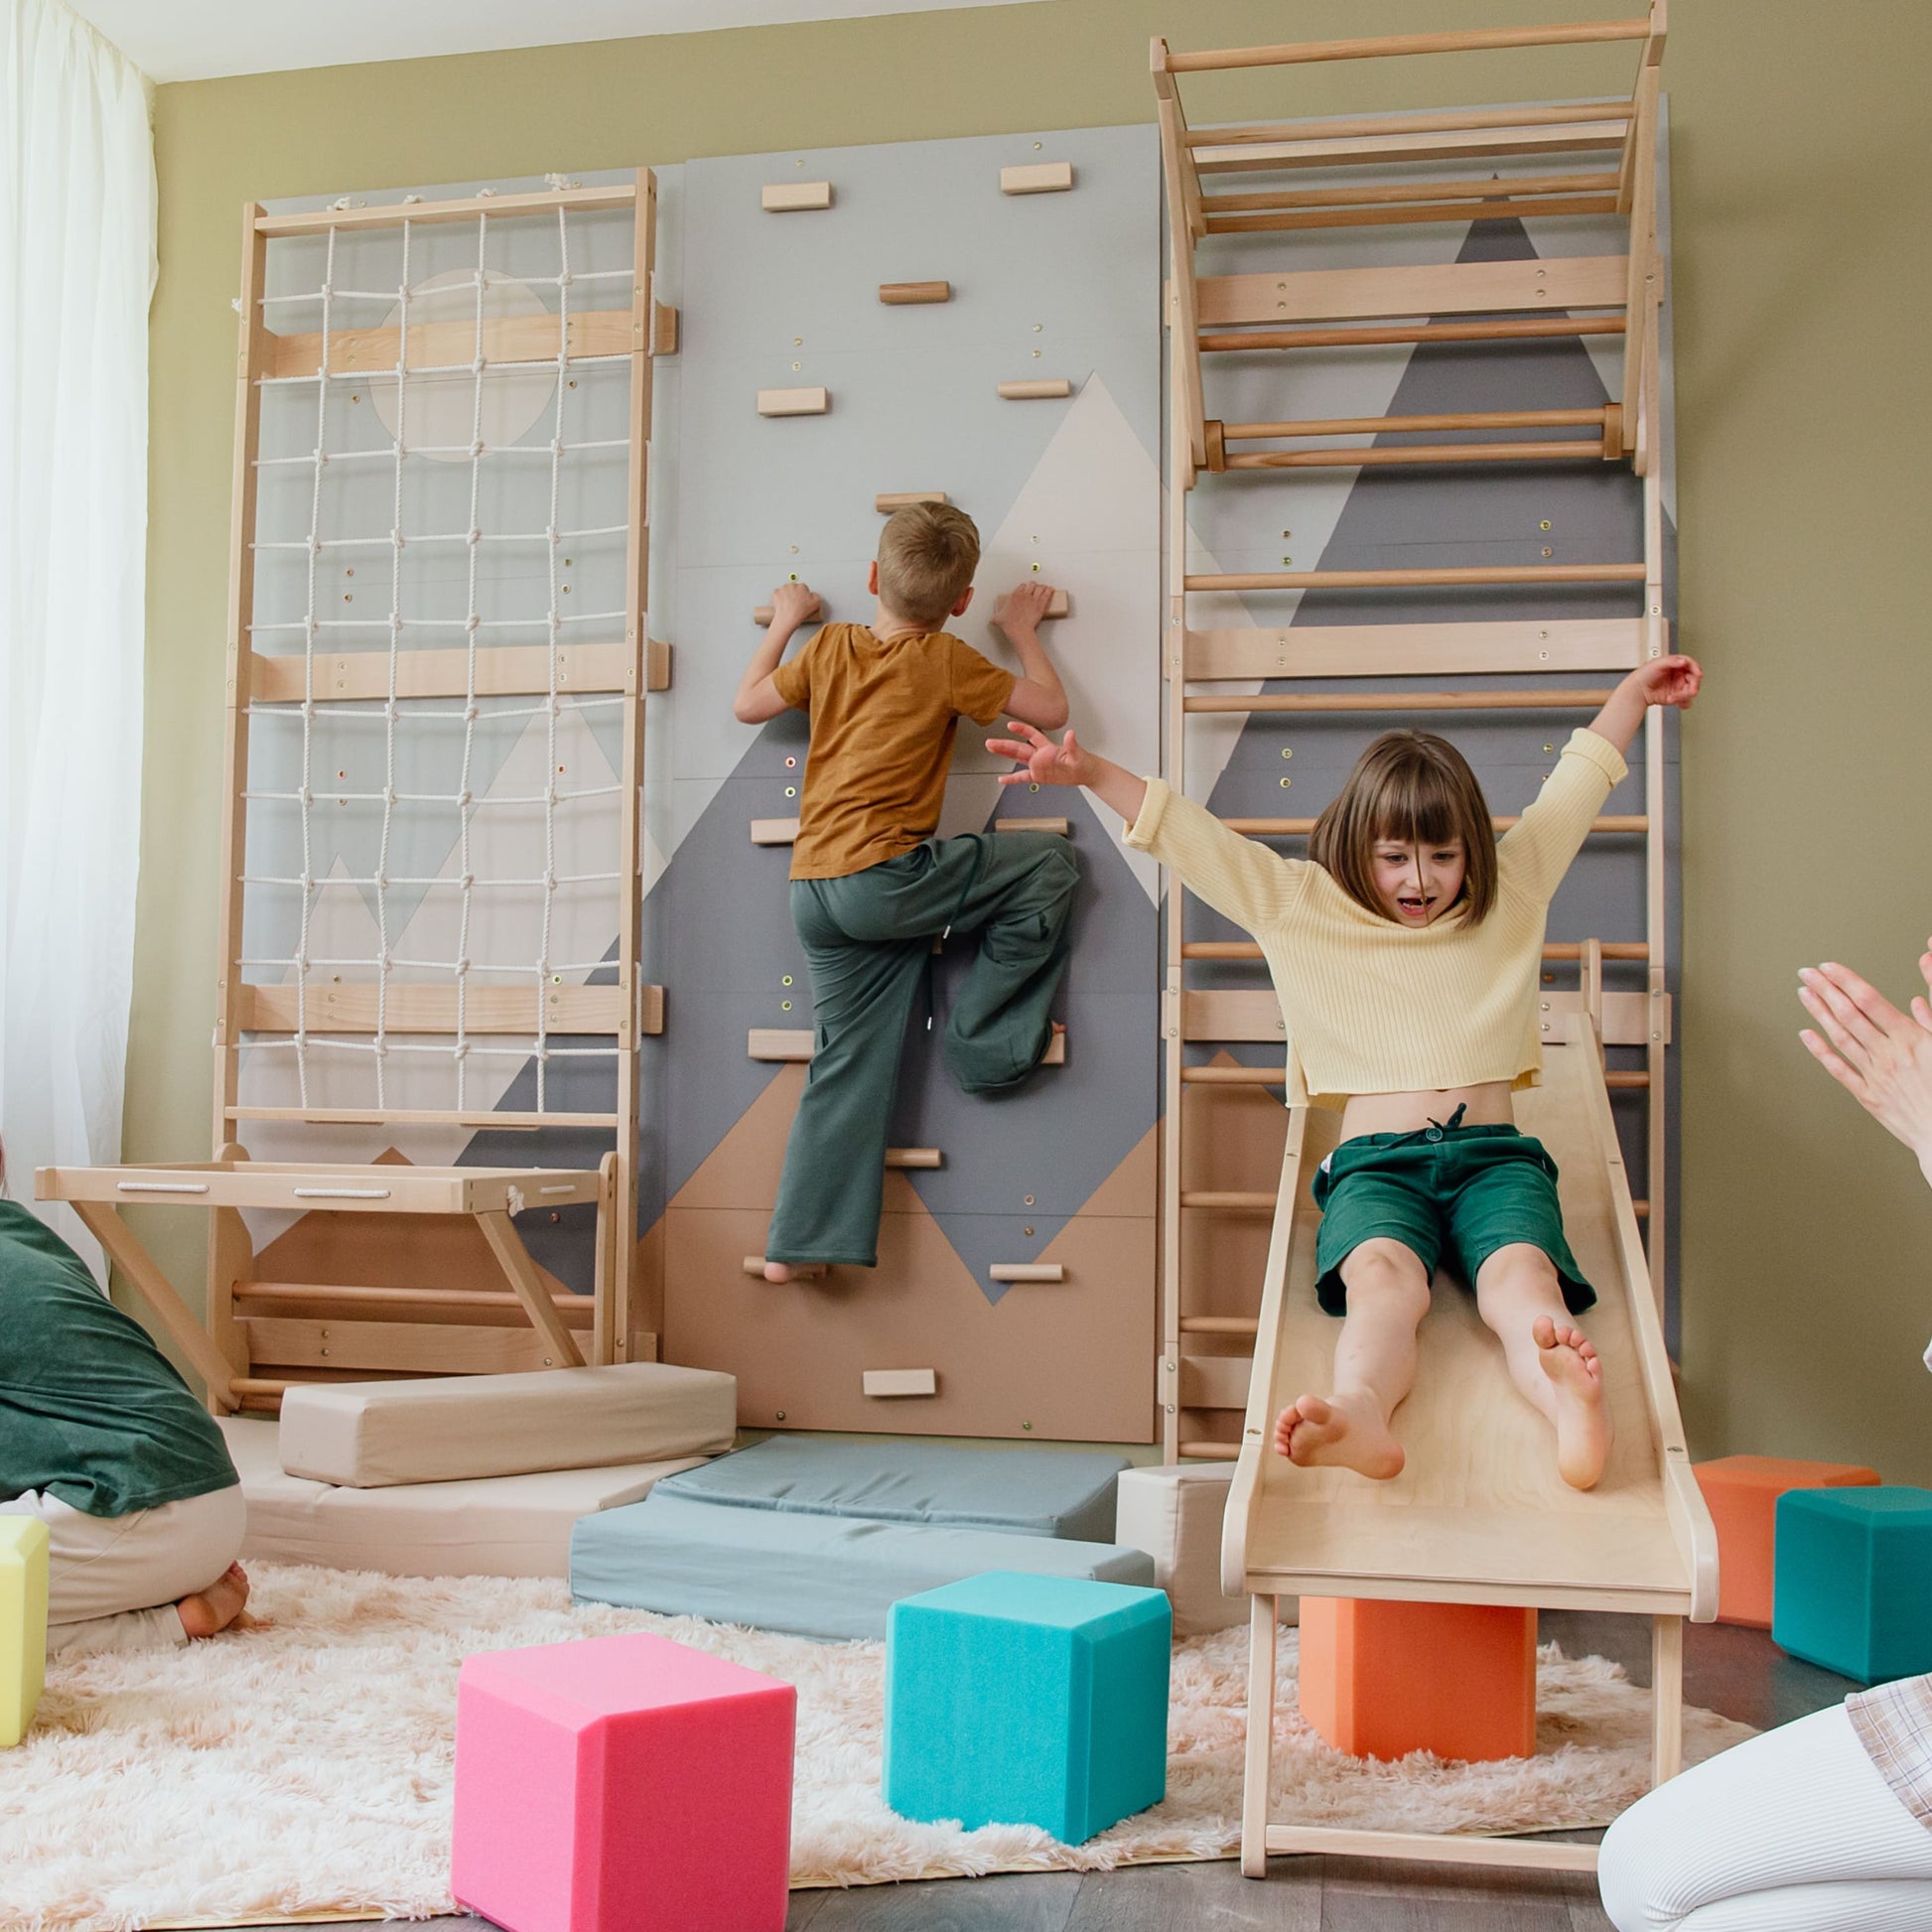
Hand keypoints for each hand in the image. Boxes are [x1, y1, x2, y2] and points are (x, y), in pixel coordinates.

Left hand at [768, 582, 820, 630]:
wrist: (789, 617)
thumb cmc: (801, 611)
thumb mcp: (817, 603)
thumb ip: (816, 596)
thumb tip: (813, 595)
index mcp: (802, 586)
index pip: (804, 588)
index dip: (804, 595)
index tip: (803, 600)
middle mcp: (793, 585)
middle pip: (794, 588)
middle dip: (795, 594)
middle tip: (796, 603)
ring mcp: (783, 589)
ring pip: (786, 590)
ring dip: (787, 594)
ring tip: (789, 604)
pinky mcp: (776, 593)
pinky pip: (777, 593)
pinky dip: (779, 597)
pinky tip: (783, 603)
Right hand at [987, 720, 1093, 788]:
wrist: (1085, 773)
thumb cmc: (1083, 762)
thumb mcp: (1078, 753)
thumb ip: (1072, 744)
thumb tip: (1071, 734)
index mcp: (1048, 748)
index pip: (1032, 735)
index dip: (1021, 730)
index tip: (1010, 725)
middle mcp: (1040, 755)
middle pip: (1018, 748)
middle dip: (1004, 745)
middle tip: (990, 742)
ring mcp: (1038, 765)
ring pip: (1017, 758)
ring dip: (1004, 754)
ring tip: (991, 749)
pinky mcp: (1039, 776)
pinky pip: (1023, 777)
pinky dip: (1013, 779)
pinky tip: (1002, 779)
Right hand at [994, 580, 1055, 634]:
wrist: (1019, 630)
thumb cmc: (1010, 624)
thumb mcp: (998, 619)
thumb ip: (996, 616)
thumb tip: (993, 619)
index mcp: (1015, 595)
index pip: (1022, 586)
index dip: (1024, 587)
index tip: (1025, 590)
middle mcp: (1025, 595)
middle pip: (1032, 584)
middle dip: (1033, 585)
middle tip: (1034, 588)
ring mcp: (1034, 599)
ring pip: (1040, 587)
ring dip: (1042, 587)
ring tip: (1044, 588)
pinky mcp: (1041, 605)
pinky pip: (1047, 594)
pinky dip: (1049, 591)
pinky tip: (1051, 590)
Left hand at [1627, 654, 1701, 709]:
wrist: (1637, 690)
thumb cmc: (1644, 674)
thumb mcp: (1657, 664)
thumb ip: (1671, 661)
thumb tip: (1683, 661)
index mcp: (1677, 664)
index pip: (1691, 665)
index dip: (1696, 668)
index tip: (1698, 674)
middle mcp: (1679, 675)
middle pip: (1694, 679)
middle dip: (1693, 686)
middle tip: (1690, 691)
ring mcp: (1679, 686)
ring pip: (1691, 691)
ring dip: (1684, 696)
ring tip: (1672, 698)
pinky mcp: (1676, 696)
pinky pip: (1686, 701)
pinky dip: (1683, 703)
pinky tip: (1676, 703)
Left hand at [1798, 946, 1931, 1182]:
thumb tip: (1917, 1000)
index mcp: (1911, 1039)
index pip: (1869, 1000)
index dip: (1845, 980)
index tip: (1828, 967)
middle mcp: (1888, 1054)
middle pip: (1849, 1014)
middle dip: (1825, 990)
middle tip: (1807, 972)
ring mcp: (1875, 1075)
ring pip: (1840, 1038)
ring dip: (1819, 1013)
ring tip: (1803, 994)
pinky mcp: (1868, 1096)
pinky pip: (1839, 1070)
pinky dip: (1821, 1051)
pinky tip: (1806, 1035)